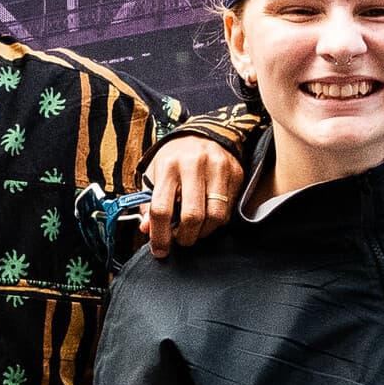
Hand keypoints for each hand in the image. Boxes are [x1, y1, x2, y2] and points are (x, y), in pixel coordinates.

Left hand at [145, 138, 240, 256]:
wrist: (204, 134)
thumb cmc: (175, 159)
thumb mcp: (154, 175)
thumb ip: (148, 203)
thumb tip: (148, 230)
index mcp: (168, 166)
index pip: (161, 209)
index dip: (160, 236)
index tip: (160, 250)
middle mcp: (193, 165)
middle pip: (192, 216)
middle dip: (185, 237)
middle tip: (181, 240)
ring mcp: (218, 168)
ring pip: (215, 216)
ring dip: (203, 232)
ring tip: (195, 230)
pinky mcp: (235, 173)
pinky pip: (228, 210)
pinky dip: (216, 221)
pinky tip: (208, 216)